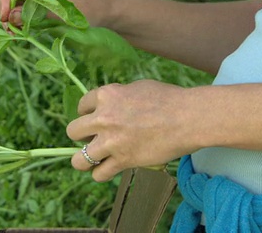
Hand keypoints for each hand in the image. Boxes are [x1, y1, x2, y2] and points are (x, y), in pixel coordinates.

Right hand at [0, 0, 110, 30]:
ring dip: (13, 11)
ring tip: (10, 30)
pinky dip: (21, 14)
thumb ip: (37, 12)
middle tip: (5, 25)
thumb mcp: (63, 11)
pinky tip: (18, 27)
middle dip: (9, 4)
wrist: (107, 13)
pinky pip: (27, 2)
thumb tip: (11, 18)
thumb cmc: (92, 7)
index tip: (5, 13)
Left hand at [66, 80, 199, 181]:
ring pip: (79, 159)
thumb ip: (118, 96)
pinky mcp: (123, 160)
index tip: (94, 119)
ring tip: (89, 161)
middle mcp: (103, 118)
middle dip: (80, 136)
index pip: (82, 105)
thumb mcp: (136, 87)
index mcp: (107, 95)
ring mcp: (111, 141)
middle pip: (73, 131)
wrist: (188, 117)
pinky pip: (99, 174)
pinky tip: (105, 170)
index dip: (87, 113)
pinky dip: (100, 174)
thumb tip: (111, 103)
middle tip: (92, 139)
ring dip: (82, 160)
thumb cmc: (168, 98)